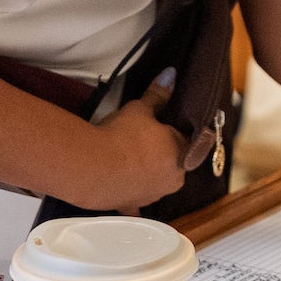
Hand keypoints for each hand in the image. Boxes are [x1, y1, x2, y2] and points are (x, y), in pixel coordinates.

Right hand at [71, 68, 187, 211]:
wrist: (94, 166)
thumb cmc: (121, 136)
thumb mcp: (140, 108)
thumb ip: (158, 94)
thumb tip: (171, 74)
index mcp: (181, 154)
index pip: (187, 140)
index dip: (173, 132)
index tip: (161, 126)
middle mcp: (173, 179)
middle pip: (173, 163)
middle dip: (161, 154)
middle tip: (141, 140)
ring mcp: (153, 195)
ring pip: (155, 182)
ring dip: (146, 173)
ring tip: (125, 158)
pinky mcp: (132, 206)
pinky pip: (135, 205)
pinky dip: (131, 199)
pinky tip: (124, 194)